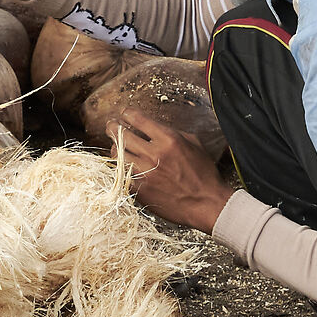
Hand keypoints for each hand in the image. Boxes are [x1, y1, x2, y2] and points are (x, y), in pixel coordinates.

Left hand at [113, 112, 233, 233]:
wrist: (206, 203)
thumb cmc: (204, 174)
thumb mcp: (194, 144)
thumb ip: (174, 132)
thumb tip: (156, 127)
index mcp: (168, 139)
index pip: (138, 119)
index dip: (127, 113)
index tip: (124, 113)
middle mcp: (154, 154)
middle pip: (121, 134)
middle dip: (113, 127)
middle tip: (110, 125)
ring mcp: (144, 172)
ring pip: (116, 154)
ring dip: (115, 148)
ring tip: (115, 146)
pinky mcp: (140, 190)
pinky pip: (120, 174)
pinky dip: (120, 168)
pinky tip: (122, 165)